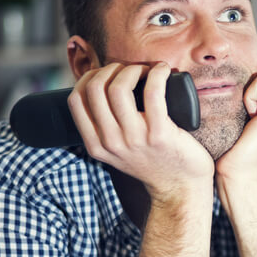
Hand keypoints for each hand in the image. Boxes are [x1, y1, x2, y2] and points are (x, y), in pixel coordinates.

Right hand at [68, 62, 213, 205]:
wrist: (180, 188)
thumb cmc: (152, 162)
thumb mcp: (117, 151)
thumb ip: (105, 129)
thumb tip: (101, 88)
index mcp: (96, 145)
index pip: (75, 100)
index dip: (89, 77)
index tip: (107, 74)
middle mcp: (111, 143)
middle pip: (95, 88)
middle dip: (110, 69)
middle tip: (129, 70)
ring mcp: (134, 139)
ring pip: (118, 87)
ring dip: (132, 69)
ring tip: (145, 71)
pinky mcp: (160, 134)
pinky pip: (153, 92)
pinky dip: (157, 74)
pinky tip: (162, 70)